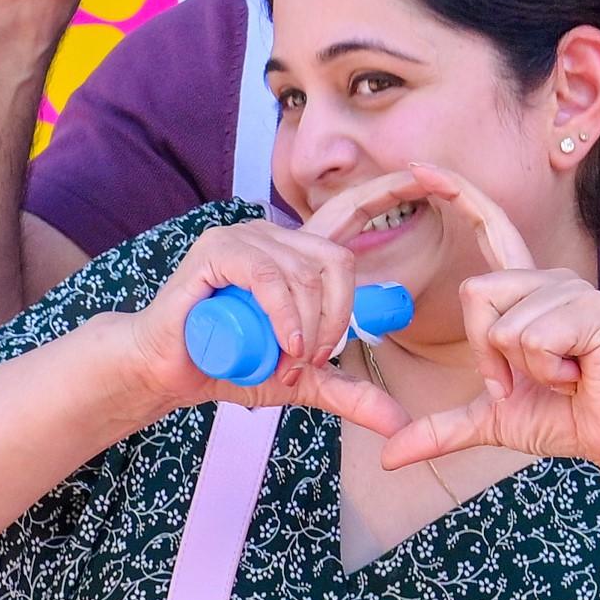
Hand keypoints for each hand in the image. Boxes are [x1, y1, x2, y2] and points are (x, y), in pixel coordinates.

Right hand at [123, 173, 424, 441]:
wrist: (168, 371)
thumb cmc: (228, 364)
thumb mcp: (302, 382)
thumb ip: (349, 394)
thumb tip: (400, 424)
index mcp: (299, 255)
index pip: (352, 211)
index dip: (390, 189)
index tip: (432, 175)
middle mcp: (276, 236)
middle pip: (339, 262)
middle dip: (338, 318)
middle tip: (314, 359)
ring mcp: (246, 236)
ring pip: (307, 274)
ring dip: (308, 327)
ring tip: (287, 359)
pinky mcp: (218, 249)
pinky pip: (271, 276)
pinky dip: (285, 315)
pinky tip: (285, 343)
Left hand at [373, 174, 599, 478]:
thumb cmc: (566, 418)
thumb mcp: (491, 422)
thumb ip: (440, 429)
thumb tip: (388, 456)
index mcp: (527, 291)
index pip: (489, 228)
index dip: (456, 194)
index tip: (416, 165)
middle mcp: (551, 279)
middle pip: (475, 293)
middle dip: (486, 354)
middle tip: (521, 383)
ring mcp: (575, 291)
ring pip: (502, 324)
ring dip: (520, 371)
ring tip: (559, 379)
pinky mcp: (594, 311)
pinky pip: (532, 338)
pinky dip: (545, 372)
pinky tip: (577, 377)